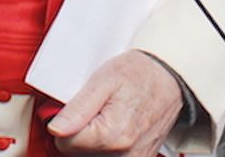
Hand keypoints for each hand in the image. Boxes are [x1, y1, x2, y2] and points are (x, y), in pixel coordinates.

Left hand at [48, 50, 183, 155]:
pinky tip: (113, 128)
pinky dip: (106, 147)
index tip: (74, 109)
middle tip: (94, 109)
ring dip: (91, 141)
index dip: (64, 122)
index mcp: (112, 135)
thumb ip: (77, 108)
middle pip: (77, 154)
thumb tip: (55, 128)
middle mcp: (124, 154)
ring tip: (105, 117)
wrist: (169, 76)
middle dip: (79, 132)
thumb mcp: (103, 80)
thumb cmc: (140, 74)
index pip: (64, 143)